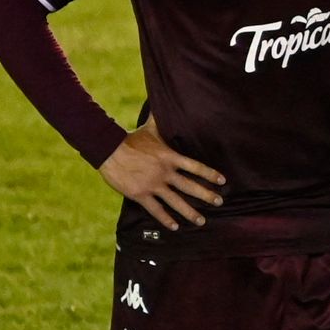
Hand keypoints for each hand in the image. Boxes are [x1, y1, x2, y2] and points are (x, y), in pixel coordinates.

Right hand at [99, 121, 224, 228]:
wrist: (107, 150)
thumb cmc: (130, 139)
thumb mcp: (150, 129)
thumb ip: (161, 121)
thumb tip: (164, 102)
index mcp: (169, 157)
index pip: (195, 167)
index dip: (210, 174)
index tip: (222, 181)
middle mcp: (164, 173)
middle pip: (190, 187)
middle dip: (206, 195)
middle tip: (219, 202)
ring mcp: (153, 185)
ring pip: (176, 201)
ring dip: (190, 212)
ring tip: (202, 221)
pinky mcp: (140, 194)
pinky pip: (156, 209)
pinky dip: (166, 219)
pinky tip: (175, 226)